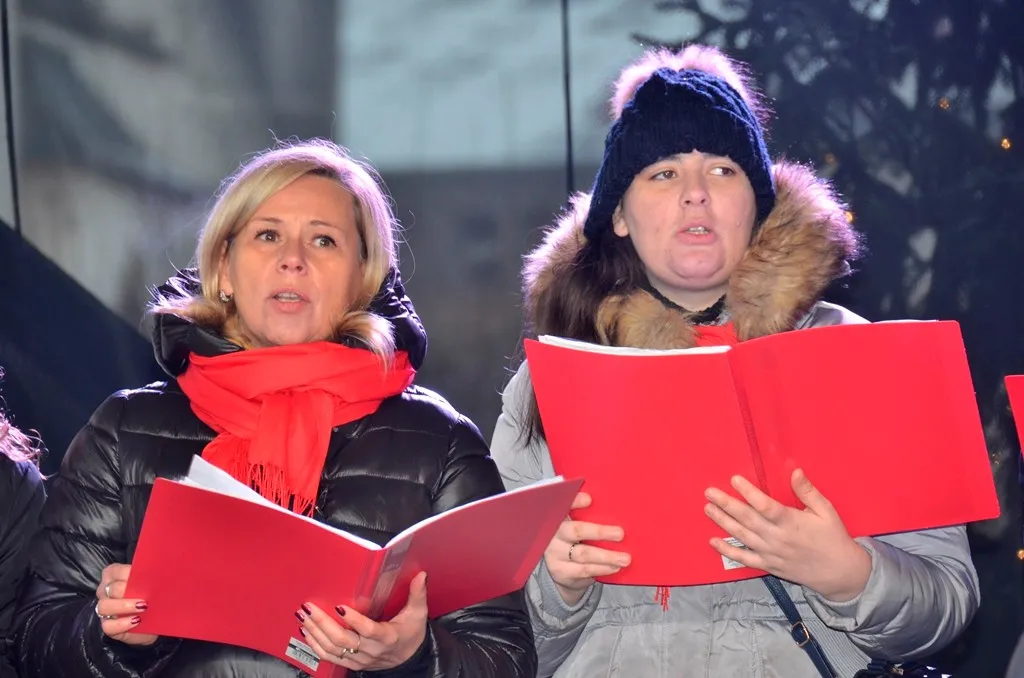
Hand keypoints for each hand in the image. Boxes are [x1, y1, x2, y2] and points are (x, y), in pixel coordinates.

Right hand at [94, 564, 157, 645]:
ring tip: (143, 607)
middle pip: (111, 589)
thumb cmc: (150, 594)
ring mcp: (104, 609)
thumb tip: (157, 571)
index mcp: (113, 575)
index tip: (143, 578)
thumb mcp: (150, 582)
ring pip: (105, 607)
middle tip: (144, 595)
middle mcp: (105, 591)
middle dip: (127, 591)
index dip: (127, 574)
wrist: (153, 618)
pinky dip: (123, 624)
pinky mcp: (107, 626)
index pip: (114, 571)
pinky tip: (136, 621)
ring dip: (125, 607)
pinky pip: (108, 626)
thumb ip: (148, 575)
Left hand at [298, 572, 428, 670]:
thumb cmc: (411, 634)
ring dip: (315, 633)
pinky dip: (315, 645)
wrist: (409, 659)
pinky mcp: (352, 663)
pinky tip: (307, 632)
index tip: (340, 607)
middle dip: (323, 623)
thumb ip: (417, 594)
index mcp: (388, 637)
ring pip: (332, 649)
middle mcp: (371, 650)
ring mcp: (360, 659)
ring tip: (303, 617)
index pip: (368, 631)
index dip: (354, 621)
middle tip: (310, 608)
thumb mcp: (417, 614)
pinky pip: (330, 657)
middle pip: (342, 640)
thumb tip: (421, 575)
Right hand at [543, 491, 630, 605]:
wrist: (561, 567)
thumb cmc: (575, 538)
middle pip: (575, 530)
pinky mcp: (560, 571)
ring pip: (583, 553)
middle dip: (599, 532)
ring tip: (624, 558)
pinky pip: (584, 570)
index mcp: (558, 516)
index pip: (564, 504)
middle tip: (620, 534)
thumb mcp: (575, 523)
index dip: (574, 501)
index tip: (589, 499)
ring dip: (606, 556)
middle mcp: (553, 533)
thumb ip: (587, 514)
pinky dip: (601, 568)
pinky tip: (614, 567)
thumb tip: (616, 507)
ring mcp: (555, 553)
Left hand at [704, 469, 871, 600]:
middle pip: (747, 519)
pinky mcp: (768, 566)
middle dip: (726, 504)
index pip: (765, 505)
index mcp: (791, 522)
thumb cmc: (833, 538)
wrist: (840, 574)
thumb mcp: (826, 512)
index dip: (748, 492)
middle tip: (709, 492)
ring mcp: (771, 553)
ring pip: (742, 536)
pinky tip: (713, 541)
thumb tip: (795, 471)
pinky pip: (744, 559)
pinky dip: (728, 551)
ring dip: (723, 522)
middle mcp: (777, 538)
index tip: (734, 479)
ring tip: (708, 508)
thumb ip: (808, 492)